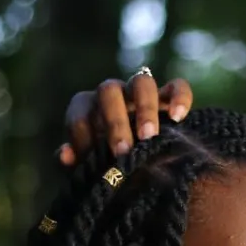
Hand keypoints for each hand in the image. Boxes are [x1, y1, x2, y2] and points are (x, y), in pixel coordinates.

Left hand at [60, 71, 194, 165]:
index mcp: (89, 107)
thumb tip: (65, 155)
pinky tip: (178, 118)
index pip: (80, 111)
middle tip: (122, 150)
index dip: (82, 133)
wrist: (139, 159)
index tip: (92, 157)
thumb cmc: (107, 161)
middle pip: (109, 91)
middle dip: (115, 121)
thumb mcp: (90, 163)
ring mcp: (141, 92)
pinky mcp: (169, 96)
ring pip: (142, 82)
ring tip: (150, 136)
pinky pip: (177, 86)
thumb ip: (76, 159)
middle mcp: (113, 94)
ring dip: (145, 108)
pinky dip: (179, 98)